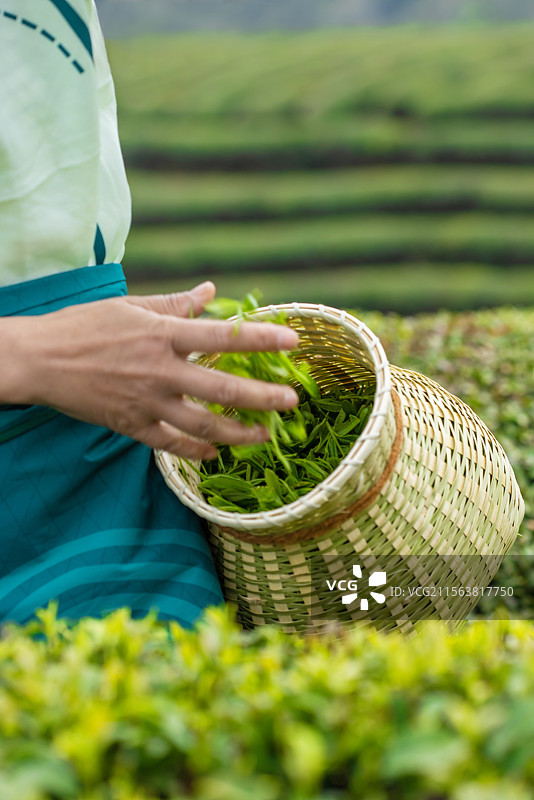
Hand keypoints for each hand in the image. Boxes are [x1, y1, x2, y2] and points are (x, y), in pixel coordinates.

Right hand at [0, 281, 299, 458]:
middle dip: (263, 397)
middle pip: (223, 389)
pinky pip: (172, 445)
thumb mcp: (131, 306)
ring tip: (263, 436)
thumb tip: (211, 290)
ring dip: (238, 434)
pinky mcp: (131, 426)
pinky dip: (197, 452)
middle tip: (292, 402)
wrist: (39, 360)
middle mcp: (161, 372)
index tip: (293, 342)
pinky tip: (216, 454)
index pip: (222, 337)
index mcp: (162, 335)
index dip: (261, 339)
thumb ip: (176, 303)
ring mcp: (147, 403)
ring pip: (203, 426)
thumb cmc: (84, 327)